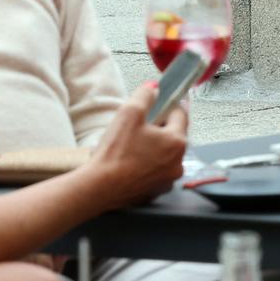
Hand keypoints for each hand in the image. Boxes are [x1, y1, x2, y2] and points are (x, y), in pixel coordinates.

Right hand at [82, 86, 188, 206]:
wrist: (99, 188)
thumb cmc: (115, 152)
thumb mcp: (129, 113)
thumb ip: (145, 96)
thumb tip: (154, 88)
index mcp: (177, 141)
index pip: (180, 114)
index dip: (169, 105)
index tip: (161, 101)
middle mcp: (178, 162)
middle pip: (174, 135)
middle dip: (160, 128)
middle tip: (139, 126)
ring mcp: (168, 179)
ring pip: (165, 155)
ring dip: (154, 148)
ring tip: (132, 146)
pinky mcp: (156, 192)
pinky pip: (155, 171)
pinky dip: (147, 165)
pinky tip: (130, 163)